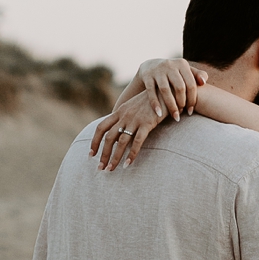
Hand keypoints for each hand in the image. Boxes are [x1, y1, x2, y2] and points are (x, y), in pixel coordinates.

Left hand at [90, 57, 209, 170]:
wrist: (167, 89)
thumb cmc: (152, 99)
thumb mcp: (134, 105)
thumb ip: (126, 116)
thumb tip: (120, 130)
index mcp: (119, 111)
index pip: (100, 128)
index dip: (94, 142)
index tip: (91, 154)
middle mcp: (124, 115)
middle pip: (108, 137)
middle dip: (103, 154)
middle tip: (100, 168)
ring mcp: (135, 119)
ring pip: (120, 142)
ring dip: (114, 157)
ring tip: (111, 170)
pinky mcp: (147, 123)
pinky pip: (137, 141)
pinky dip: (131, 154)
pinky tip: (128, 164)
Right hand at [132, 56, 208, 118]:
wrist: (150, 66)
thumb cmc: (173, 72)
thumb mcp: (185, 70)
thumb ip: (197, 75)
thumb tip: (203, 82)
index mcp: (182, 64)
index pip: (191, 84)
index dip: (192, 99)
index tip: (190, 112)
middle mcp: (170, 65)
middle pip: (179, 87)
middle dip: (182, 103)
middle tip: (182, 114)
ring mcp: (158, 70)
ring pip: (165, 90)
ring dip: (171, 105)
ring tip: (174, 117)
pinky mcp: (147, 76)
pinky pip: (151, 91)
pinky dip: (155, 103)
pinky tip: (159, 114)